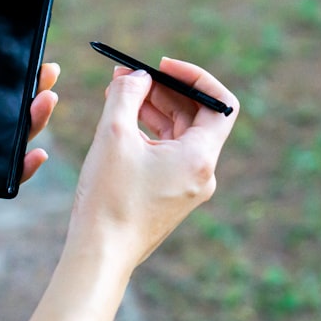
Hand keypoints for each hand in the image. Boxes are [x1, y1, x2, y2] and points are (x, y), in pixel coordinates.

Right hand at [70, 60, 238, 269]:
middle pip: (196, 117)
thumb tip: (136, 76)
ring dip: (154, 109)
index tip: (163, 66)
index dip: (194, 77)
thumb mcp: (113, 135)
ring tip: (120, 93)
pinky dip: (149, 133)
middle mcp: (201, 174)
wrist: (100, 253)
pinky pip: (167, 154)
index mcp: (199, 158)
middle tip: (130, 75)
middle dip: (164, 90)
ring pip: (179, 135)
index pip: (219, 104)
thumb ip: (126, 95)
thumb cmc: (109, 198)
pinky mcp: (169, 197)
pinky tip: (122, 124)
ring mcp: (187, 188)